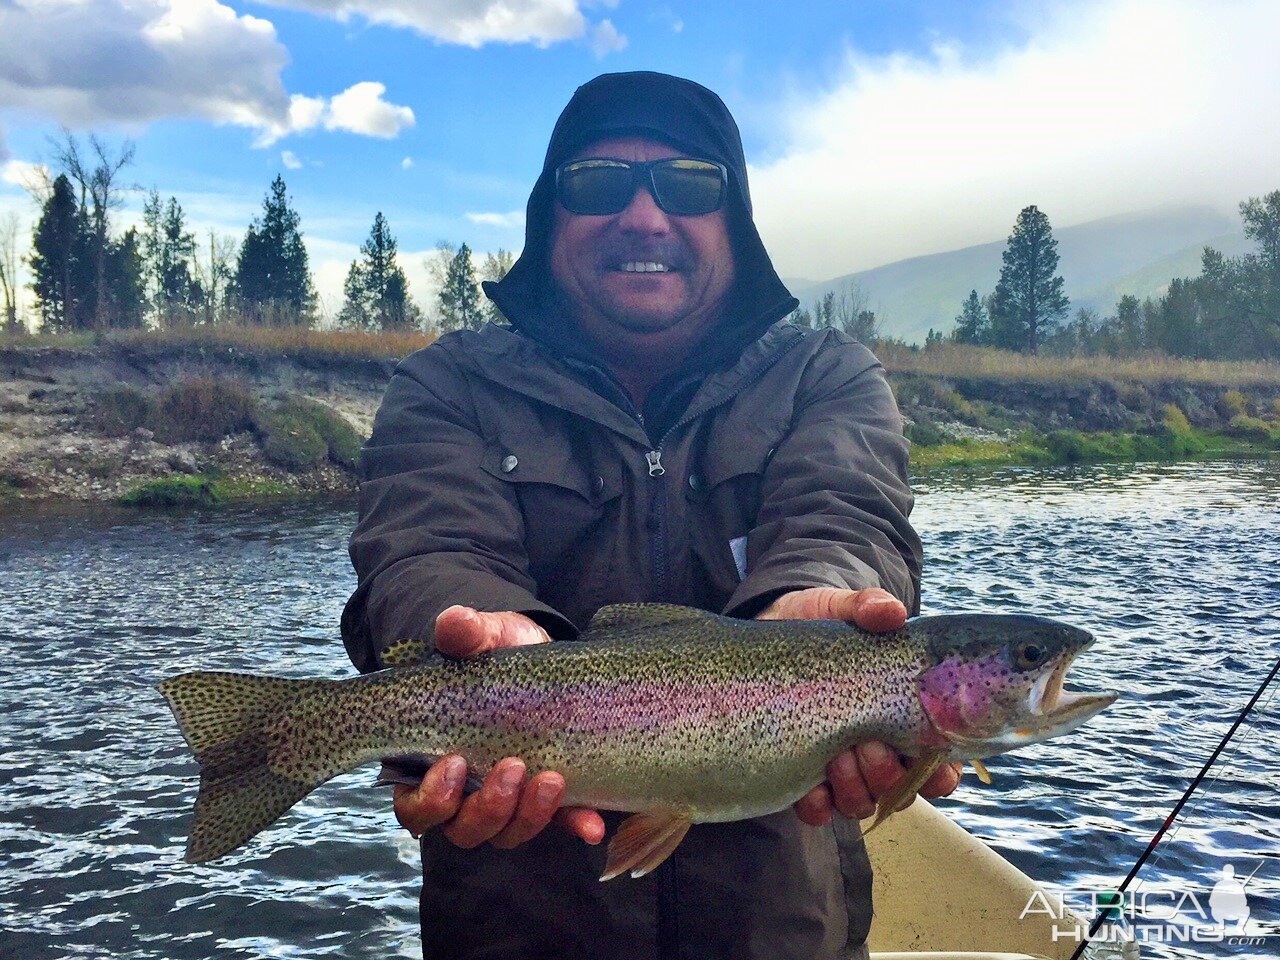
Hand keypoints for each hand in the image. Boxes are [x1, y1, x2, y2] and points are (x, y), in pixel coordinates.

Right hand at [392, 605, 605, 848]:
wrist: (538, 656)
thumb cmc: (494, 653)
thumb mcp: (482, 638)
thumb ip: (465, 634)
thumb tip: (454, 620)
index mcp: (430, 765)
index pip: (415, 806)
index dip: (431, 798)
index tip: (455, 762)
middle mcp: (465, 795)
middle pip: (463, 829)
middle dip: (487, 808)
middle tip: (514, 766)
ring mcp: (508, 802)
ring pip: (507, 833)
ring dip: (529, 817)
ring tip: (553, 780)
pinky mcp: (548, 801)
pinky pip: (559, 826)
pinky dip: (575, 826)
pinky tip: (592, 825)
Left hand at [756, 588, 962, 823]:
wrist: (768, 632)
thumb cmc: (818, 626)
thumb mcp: (840, 609)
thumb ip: (866, 607)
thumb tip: (891, 612)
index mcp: (901, 717)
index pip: (939, 762)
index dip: (942, 771)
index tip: (931, 757)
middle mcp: (876, 750)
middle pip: (903, 789)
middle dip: (890, 774)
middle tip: (870, 745)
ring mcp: (840, 768)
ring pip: (863, 804)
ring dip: (856, 788)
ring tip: (838, 757)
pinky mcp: (801, 776)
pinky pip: (819, 811)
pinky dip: (818, 805)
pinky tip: (810, 786)